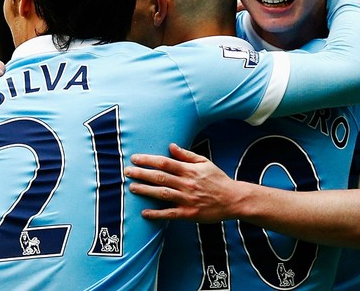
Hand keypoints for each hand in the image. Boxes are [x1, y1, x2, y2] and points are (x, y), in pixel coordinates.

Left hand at [124, 143, 238, 222]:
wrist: (233, 199)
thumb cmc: (218, 179)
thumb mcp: (204, 162)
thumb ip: (186, 155)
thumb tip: (171, 146)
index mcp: (189, 170)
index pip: (165, 162)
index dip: (148, 160)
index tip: (135, 158)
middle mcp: (187, 183)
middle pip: (160, 177)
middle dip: (142, 173)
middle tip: (127, 172)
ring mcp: (187, 199)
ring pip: (162, 193)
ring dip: (146, 190)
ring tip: (132, 188)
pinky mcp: (189, 213)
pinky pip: (170, 213)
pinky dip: (156, 213)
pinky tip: (144, 212)